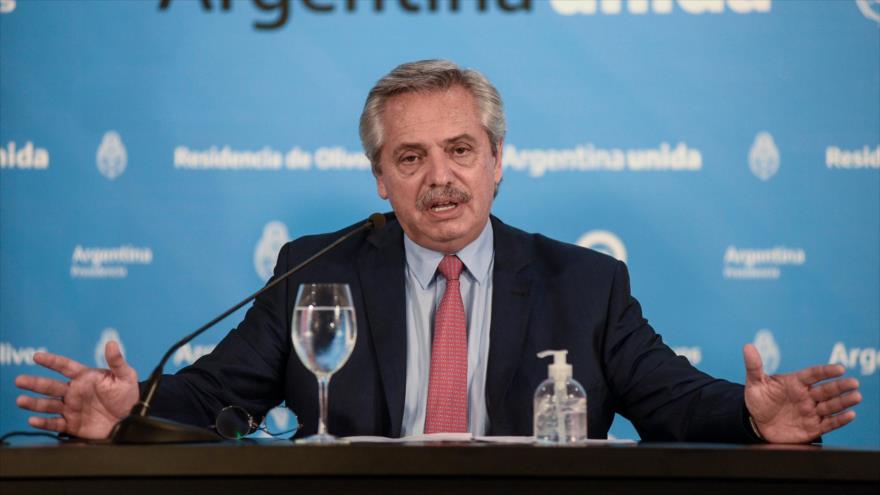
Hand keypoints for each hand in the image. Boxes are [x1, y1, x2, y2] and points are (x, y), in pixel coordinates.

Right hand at [15, 341, 138, 439]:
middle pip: (50, 386)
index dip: (51, 361)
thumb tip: (111, 343)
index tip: (37, 356)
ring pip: (48, 405)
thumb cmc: (128, 395)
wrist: (131, 419)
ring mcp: (72, 408)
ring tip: (21, 401)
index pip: (65, 366)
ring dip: (34, 403)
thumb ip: (117, 361)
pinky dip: (43, 423)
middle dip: (34, 383)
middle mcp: (75, 392)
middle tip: (19, 380)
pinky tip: (33, 420)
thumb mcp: (126, 376)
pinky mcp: (72, 425)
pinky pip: (54, 424)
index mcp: (85, 378)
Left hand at [743, 343, 860, 442]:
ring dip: (844, 402)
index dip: (825, 371)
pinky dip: (840, 420)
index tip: (839, 368)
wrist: (756, 423)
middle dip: (840, 386)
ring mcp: (810, 412)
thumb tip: (748, 346)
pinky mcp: (812, 428)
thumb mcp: (754, 383)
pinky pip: (828, 423)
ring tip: (856, 396)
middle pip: (826, 390)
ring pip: (831, 406)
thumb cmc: (758, 400)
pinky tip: (850, 415)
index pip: (813, 374)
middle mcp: (806, 396)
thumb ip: (754, 366)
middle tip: (854, 382)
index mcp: (795, 383)